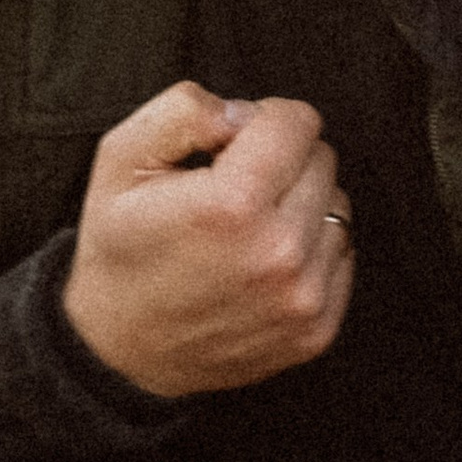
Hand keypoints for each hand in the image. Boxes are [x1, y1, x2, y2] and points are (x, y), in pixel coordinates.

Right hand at [61, 82, 350, 397]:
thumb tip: (242, 113)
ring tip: (245, 230)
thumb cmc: (120, 250)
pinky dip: (309, 249)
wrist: (121, 349)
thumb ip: (181, 112)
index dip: (258, 122)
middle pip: (322, 159)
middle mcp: (277, 252)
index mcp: (230, 205)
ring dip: (299, 206)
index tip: (227, 149)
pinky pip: (342, 255)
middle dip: (281, 162)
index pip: (297, 121)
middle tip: (230, 191)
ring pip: (338, 206)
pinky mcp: (318, 328)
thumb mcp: (118, 161)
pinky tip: (261, 263)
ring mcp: (302, 296)